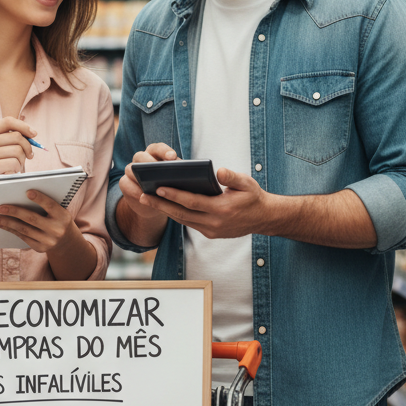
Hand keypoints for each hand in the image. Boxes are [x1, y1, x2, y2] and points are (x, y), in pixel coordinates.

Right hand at [0, 117, 35, 193]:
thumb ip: (11, 138)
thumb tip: (32, 134)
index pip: (8, 121)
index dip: (24, 126)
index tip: (34, 134)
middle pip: (17, 137)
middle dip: (27, 147)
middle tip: (28, 156)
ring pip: (18, 151)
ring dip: (22, 161)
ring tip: (16, 166)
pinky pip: (14, 163)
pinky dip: (17, 169)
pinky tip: (10, 173)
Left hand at [0, 189, 81, 254]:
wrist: (66, 241)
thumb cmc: (57, 219)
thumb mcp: (58, 210)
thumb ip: (45, 204)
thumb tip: (20, 195)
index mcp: (63, 216)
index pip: (51, 206)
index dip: (40, 199)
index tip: (27, 192)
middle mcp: (57, 230)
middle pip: (32, 219)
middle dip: (14, 212)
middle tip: (0, 207)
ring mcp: (48, 241)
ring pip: (24, 229)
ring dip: (7, 222)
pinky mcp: (40, 248)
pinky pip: (22, 237)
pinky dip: (11, 229)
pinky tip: (2, 224)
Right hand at [118, 142, 178, 226]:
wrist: (153, 203)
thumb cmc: (167, 188)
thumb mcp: (174, 180)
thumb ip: (177, 174)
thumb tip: (187, 175)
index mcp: (155, 154)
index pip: (158, 148)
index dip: (165, 151)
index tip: (173, 157)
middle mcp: (141, 159)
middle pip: (142, 156)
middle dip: (150, 163)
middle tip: (159, 171)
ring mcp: (130, 170)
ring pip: (131, 168)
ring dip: (140, 177)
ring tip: (150, 185)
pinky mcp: (124, 182)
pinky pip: (126, 183)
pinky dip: (134, 190)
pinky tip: (142, 196)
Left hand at [138, 166, 273, 238]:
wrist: (264, 219)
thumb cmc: (254, 198)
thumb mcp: (248, 184)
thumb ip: (233, 177)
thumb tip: (218, 171)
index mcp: (222, 209)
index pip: (192, 202)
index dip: (174, 195)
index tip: (158, 188)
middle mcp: (214, 223)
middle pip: (181, 214)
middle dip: (160, 205)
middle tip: (142, 196)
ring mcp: (211, 231)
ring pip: (182, 220)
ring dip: (164, 210)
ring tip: (147, 199)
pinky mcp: (209, 234)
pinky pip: (188, 223)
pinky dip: (175, 214)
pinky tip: (163, 205)